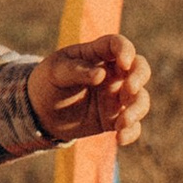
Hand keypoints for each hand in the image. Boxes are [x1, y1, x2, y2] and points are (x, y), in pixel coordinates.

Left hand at [27, 32, 150, 148]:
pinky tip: (119, 138)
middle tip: (129, 89)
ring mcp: (116, 96)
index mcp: (98, 54)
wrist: (41, 112)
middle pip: (139, 68)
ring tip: (121, 123)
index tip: (123, 63)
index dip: (125, 50)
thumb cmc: (49, 82)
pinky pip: (132, 125)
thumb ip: (76, 71)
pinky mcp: (115, 118)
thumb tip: (101, 74)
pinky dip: (131, 132)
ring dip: (136, 109)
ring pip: (140, 99)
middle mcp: (113, 73)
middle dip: (139, 77)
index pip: (118, 44)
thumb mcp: (55, 72)